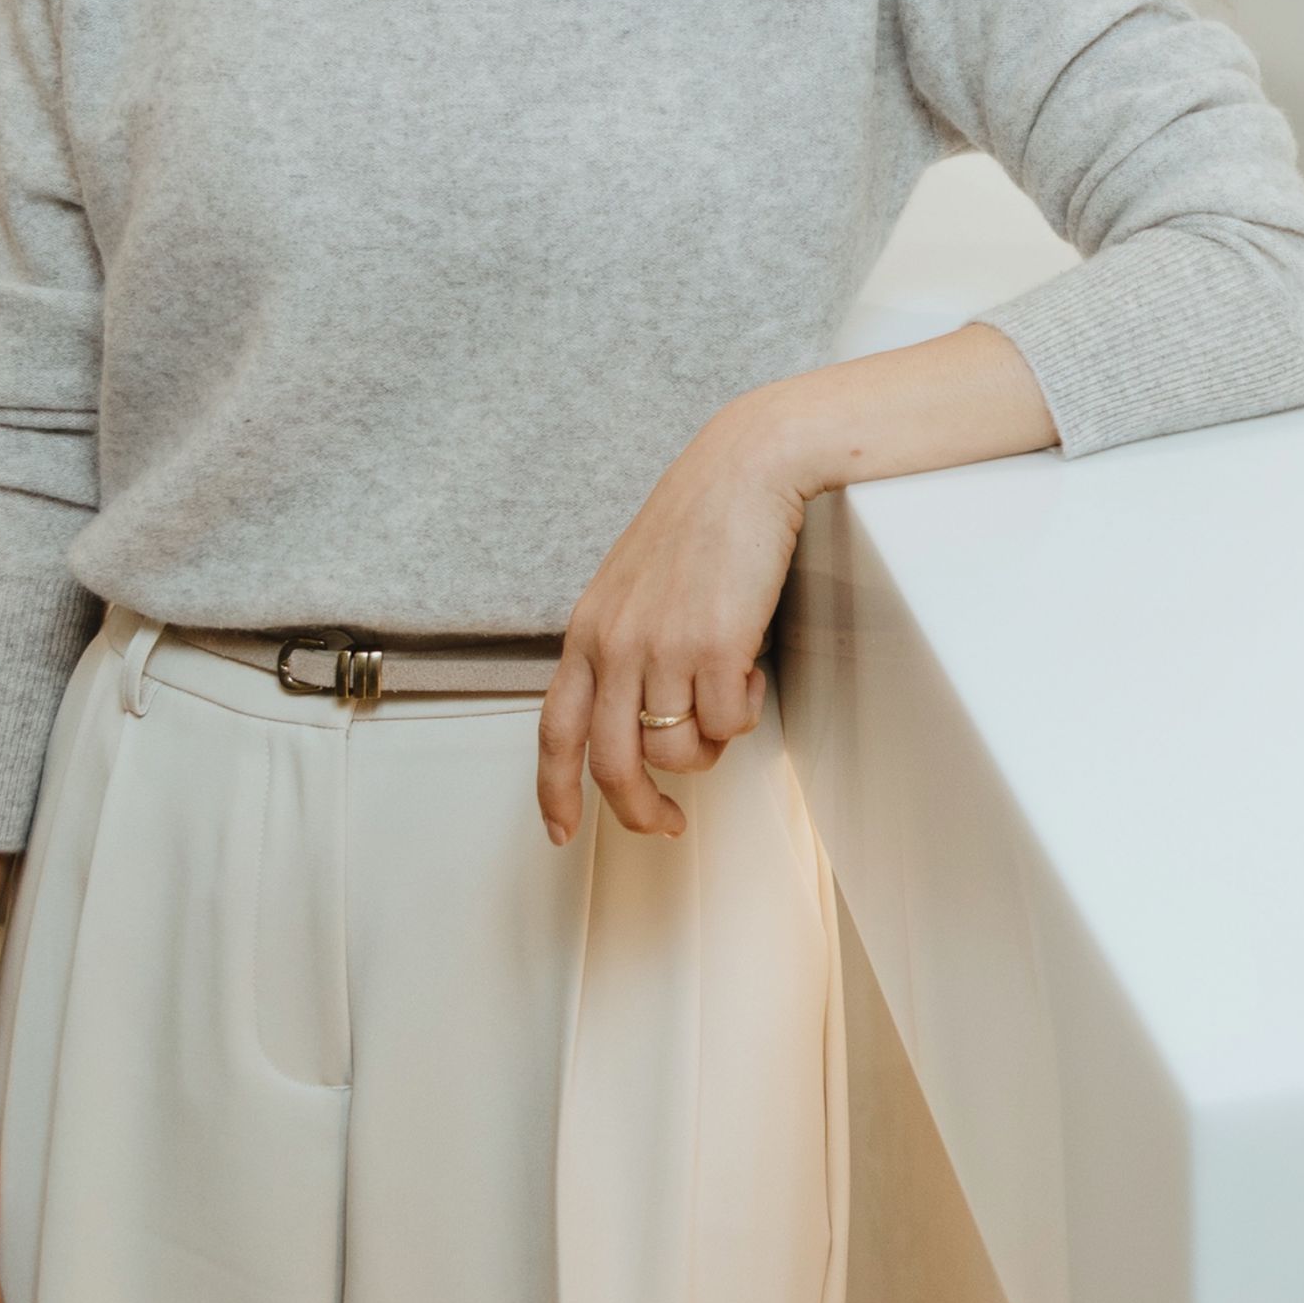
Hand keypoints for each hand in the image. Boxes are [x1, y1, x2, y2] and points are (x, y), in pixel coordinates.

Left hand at [536, 386, 806, 843]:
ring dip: (709, 745)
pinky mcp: (716, 649)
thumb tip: (636, 720)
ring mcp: (664, 649)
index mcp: (587, 631)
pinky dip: (746, 712)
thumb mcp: (631, 587)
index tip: (562, 833)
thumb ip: (621, 648)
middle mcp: (616, 646)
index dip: (553, 792)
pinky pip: (729, 725)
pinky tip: (750, 670)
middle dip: (639, 810)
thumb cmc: (697, 522)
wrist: (745, 469)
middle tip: (666, 824)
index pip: (554, 730)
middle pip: (613, 765)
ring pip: (679, 753)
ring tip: (726, 698)